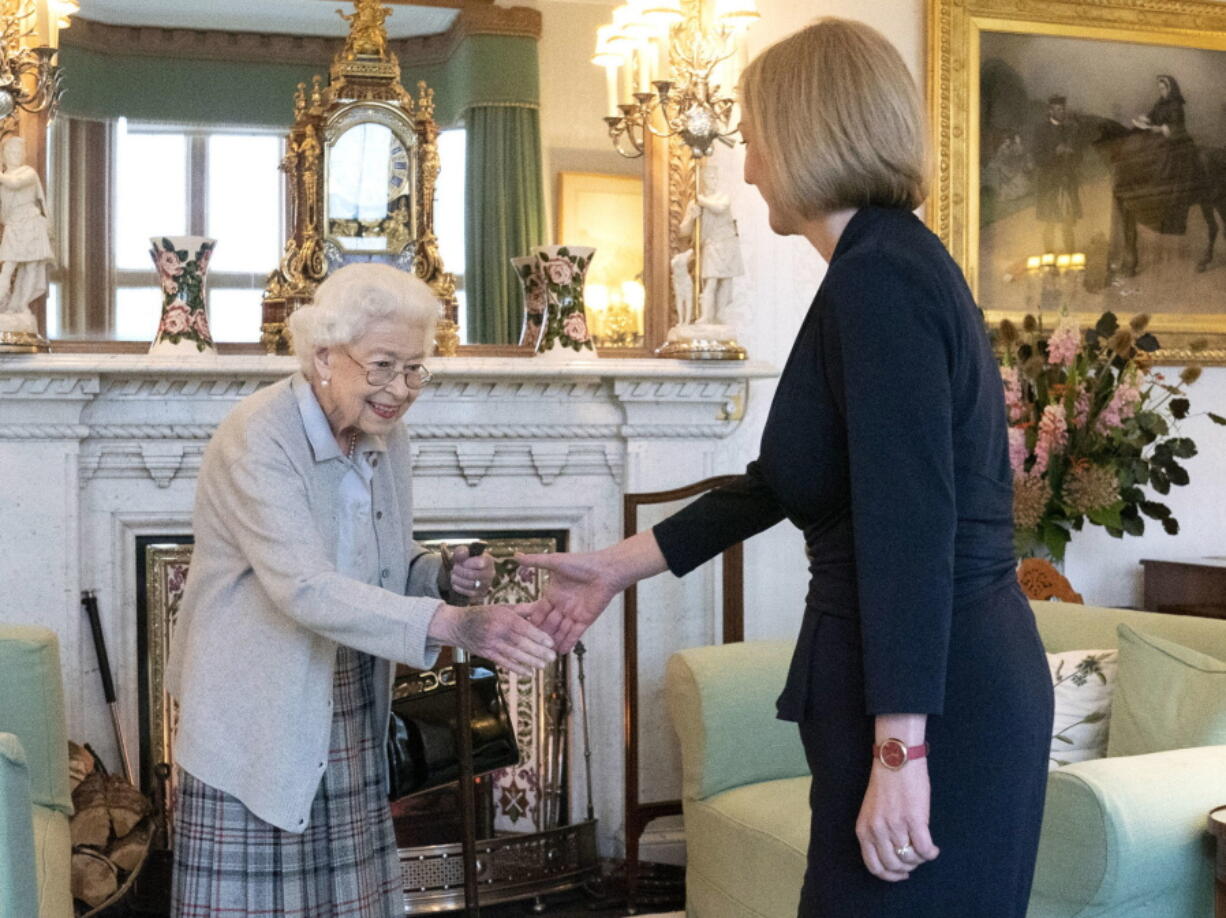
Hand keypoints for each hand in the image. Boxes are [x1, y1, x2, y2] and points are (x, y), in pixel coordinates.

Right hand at [428, 601, 554, 677]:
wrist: (457, 625)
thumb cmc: (484, 614)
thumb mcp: (503, 607)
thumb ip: (523, 609)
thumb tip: (543, 607)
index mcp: (503, 617)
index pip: (524, 628)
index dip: (538, 636)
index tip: (551, 642)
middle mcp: (497, 631)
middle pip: (521, 643)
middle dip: (538, 651)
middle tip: (552, 657)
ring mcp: (491, 644)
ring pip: (513, 655)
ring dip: (530, 661)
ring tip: (543, 666)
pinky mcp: (486, 654)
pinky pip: (503, 662)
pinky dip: (516, 669)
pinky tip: (528, 673)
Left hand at [449, 544, 493, 602]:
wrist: (464, 574)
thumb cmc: (465, 562)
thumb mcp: (462, 554)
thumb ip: (461, 551)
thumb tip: (462, 553)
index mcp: (488, 561)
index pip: (481, 563)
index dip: (468, 563)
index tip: (462, 562)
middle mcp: (490, 573)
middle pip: (474, 575)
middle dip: (460, 572)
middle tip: (454, 569)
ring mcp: (486, 585)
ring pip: (471, 585)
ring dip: (458, 580)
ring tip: (453, 576)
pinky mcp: (481, 594)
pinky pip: (470, 593)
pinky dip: (460, 588)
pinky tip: (455, 584)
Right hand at [514, 550, 621, 653]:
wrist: (606, 570)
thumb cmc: (582, 563)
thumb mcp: (555, 562)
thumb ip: (535, 561)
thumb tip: (515, 556)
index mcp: (552, 593)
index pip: (538, 610)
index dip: (531, 620)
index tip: (519, 631)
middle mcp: (561, 605)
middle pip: (548, 623)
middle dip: (540, 635)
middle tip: (529, 647)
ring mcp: (573, 614)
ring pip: (560, 631)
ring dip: (552, 642)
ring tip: (542, 654)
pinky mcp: (585, 619)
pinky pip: (574, 634)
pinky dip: (568, 643)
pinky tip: (560, 653)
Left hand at [855, 760, 939, 881]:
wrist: (896, 760)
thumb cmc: (885, 784)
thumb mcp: (871, 811)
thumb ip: (877, 833)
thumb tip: (893, 855)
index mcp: (864, 829)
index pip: (874, 866)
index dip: (890, 875)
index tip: (901, 874)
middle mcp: (877, 830)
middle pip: (894, 865)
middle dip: (908, 867)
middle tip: (915, 859)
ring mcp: (895, 826)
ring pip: (911, 858)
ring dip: (920, 859)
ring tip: (924, 850)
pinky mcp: (914, 820)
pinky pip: (924, 849)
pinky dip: (931, 853)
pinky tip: (934, 848)